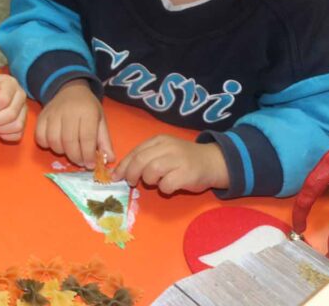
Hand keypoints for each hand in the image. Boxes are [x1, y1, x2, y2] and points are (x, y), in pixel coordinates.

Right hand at [36, 80, 112, 168]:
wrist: (70, 90)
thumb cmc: (88, 107)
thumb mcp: (100, 121)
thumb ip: (105, 141)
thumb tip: (110, 160)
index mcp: (87, 112)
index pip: (87, 138)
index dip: (88, 155)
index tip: (91, 165)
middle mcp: (69, 111)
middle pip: (69, 141)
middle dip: (75, 157)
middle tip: (80, 162)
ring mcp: (53, 113)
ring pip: (53, 141)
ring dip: (61, 152)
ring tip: (69, 151)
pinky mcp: (41, 116)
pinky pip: (40, 136)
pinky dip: (46, 144)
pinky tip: (55, 144)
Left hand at [112, 135, 228, 194]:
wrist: (213, 162)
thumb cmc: (184, 159)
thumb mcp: (164, 151)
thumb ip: (146, 157)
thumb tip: (122, 172)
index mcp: (159, 140)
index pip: (135, 152)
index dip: (123, 166)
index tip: (116, 176)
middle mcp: (168, 147)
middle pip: (140, 161)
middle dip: (131, 174)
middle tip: (132, 182)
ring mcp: (178, 160)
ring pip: (151, 171)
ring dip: (149, 180)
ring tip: (156, 182)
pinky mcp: (187, 174)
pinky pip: (166, 184)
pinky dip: (164, 188)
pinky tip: (169, 186)